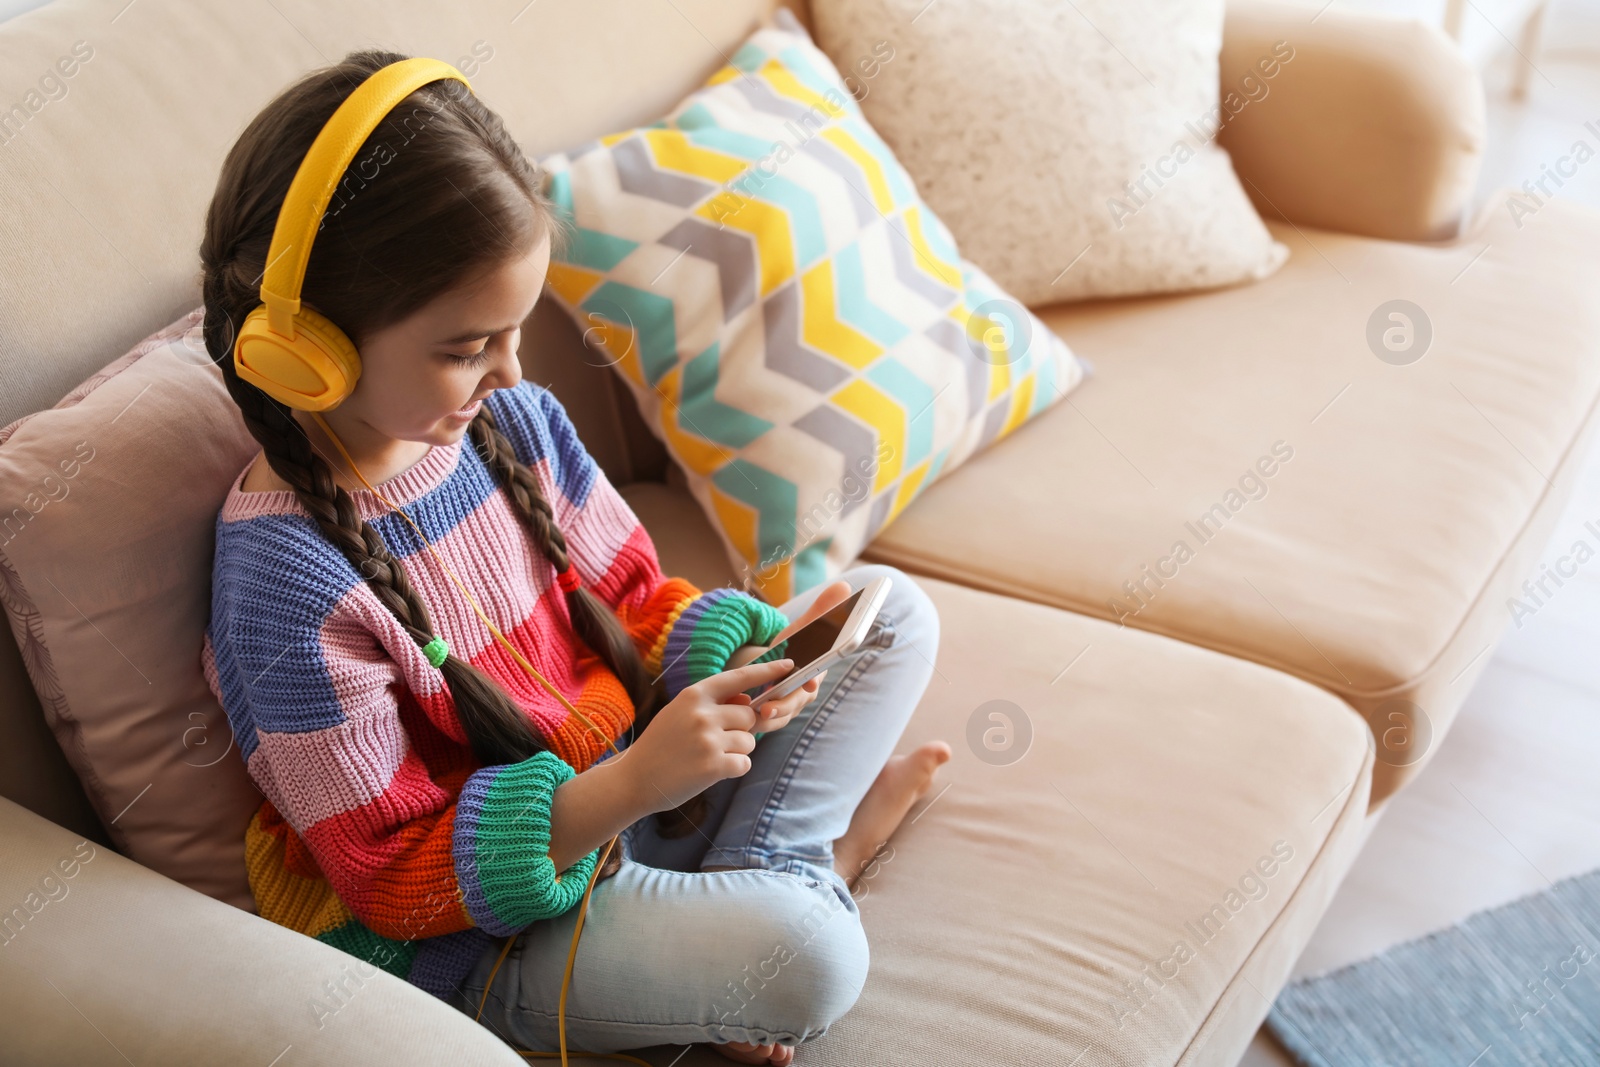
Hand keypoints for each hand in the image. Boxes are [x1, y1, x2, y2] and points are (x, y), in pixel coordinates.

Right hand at [619, 658, 795, 812]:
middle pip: (749, 715)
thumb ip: (712, 704)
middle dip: (741, 729)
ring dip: (737, 751)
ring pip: (750, 741)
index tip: (790, 665)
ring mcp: (708, 740)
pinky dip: (733, 769)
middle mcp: (703, 713)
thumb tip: (748, 701)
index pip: (739, 677)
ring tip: (708, 757)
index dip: (767, 671)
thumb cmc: (661, 745)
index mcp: (694, 695)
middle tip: (714, 742)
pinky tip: (710, 771)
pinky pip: (744, 763)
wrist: (634, 779)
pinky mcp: (713, 766)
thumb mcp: (680, 713)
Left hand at [728, 580, 852, 732]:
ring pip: (780, 717)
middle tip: (768, 707)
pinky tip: (738, 711)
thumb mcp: (801, 628)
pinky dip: (753, 721)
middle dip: (784, 706)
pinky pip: (764, 724)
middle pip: (797, 703)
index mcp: (815, 673)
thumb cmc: (789, 646)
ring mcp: (788, 708)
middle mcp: (804, 694)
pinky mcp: (771, 718)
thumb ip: (821, 611)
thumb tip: (844, 586)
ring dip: (766, 718)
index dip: (812, 682)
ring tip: (753, 712)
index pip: (816, 679)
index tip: (809, 684)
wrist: (767, 665)